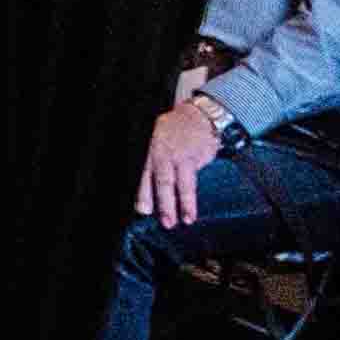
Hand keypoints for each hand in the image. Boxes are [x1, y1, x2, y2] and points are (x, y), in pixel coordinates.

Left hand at [135, 102, 220, 230]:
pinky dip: (189, 202)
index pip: (140, 172)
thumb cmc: (173, 133)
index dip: (140, 191)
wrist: (199, 117)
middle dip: (154, 201)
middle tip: (155, 219)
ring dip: (174, 206)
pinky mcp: (192, 158)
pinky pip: (189, 184)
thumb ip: (150, 162)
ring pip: (172, 183)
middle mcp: (159, 151)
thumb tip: (145, 192)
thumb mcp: (154, 140)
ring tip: (175, 222)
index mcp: (146, 148)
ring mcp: (176, 155)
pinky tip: (190, 214)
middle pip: (155, 179)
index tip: (140, 209)